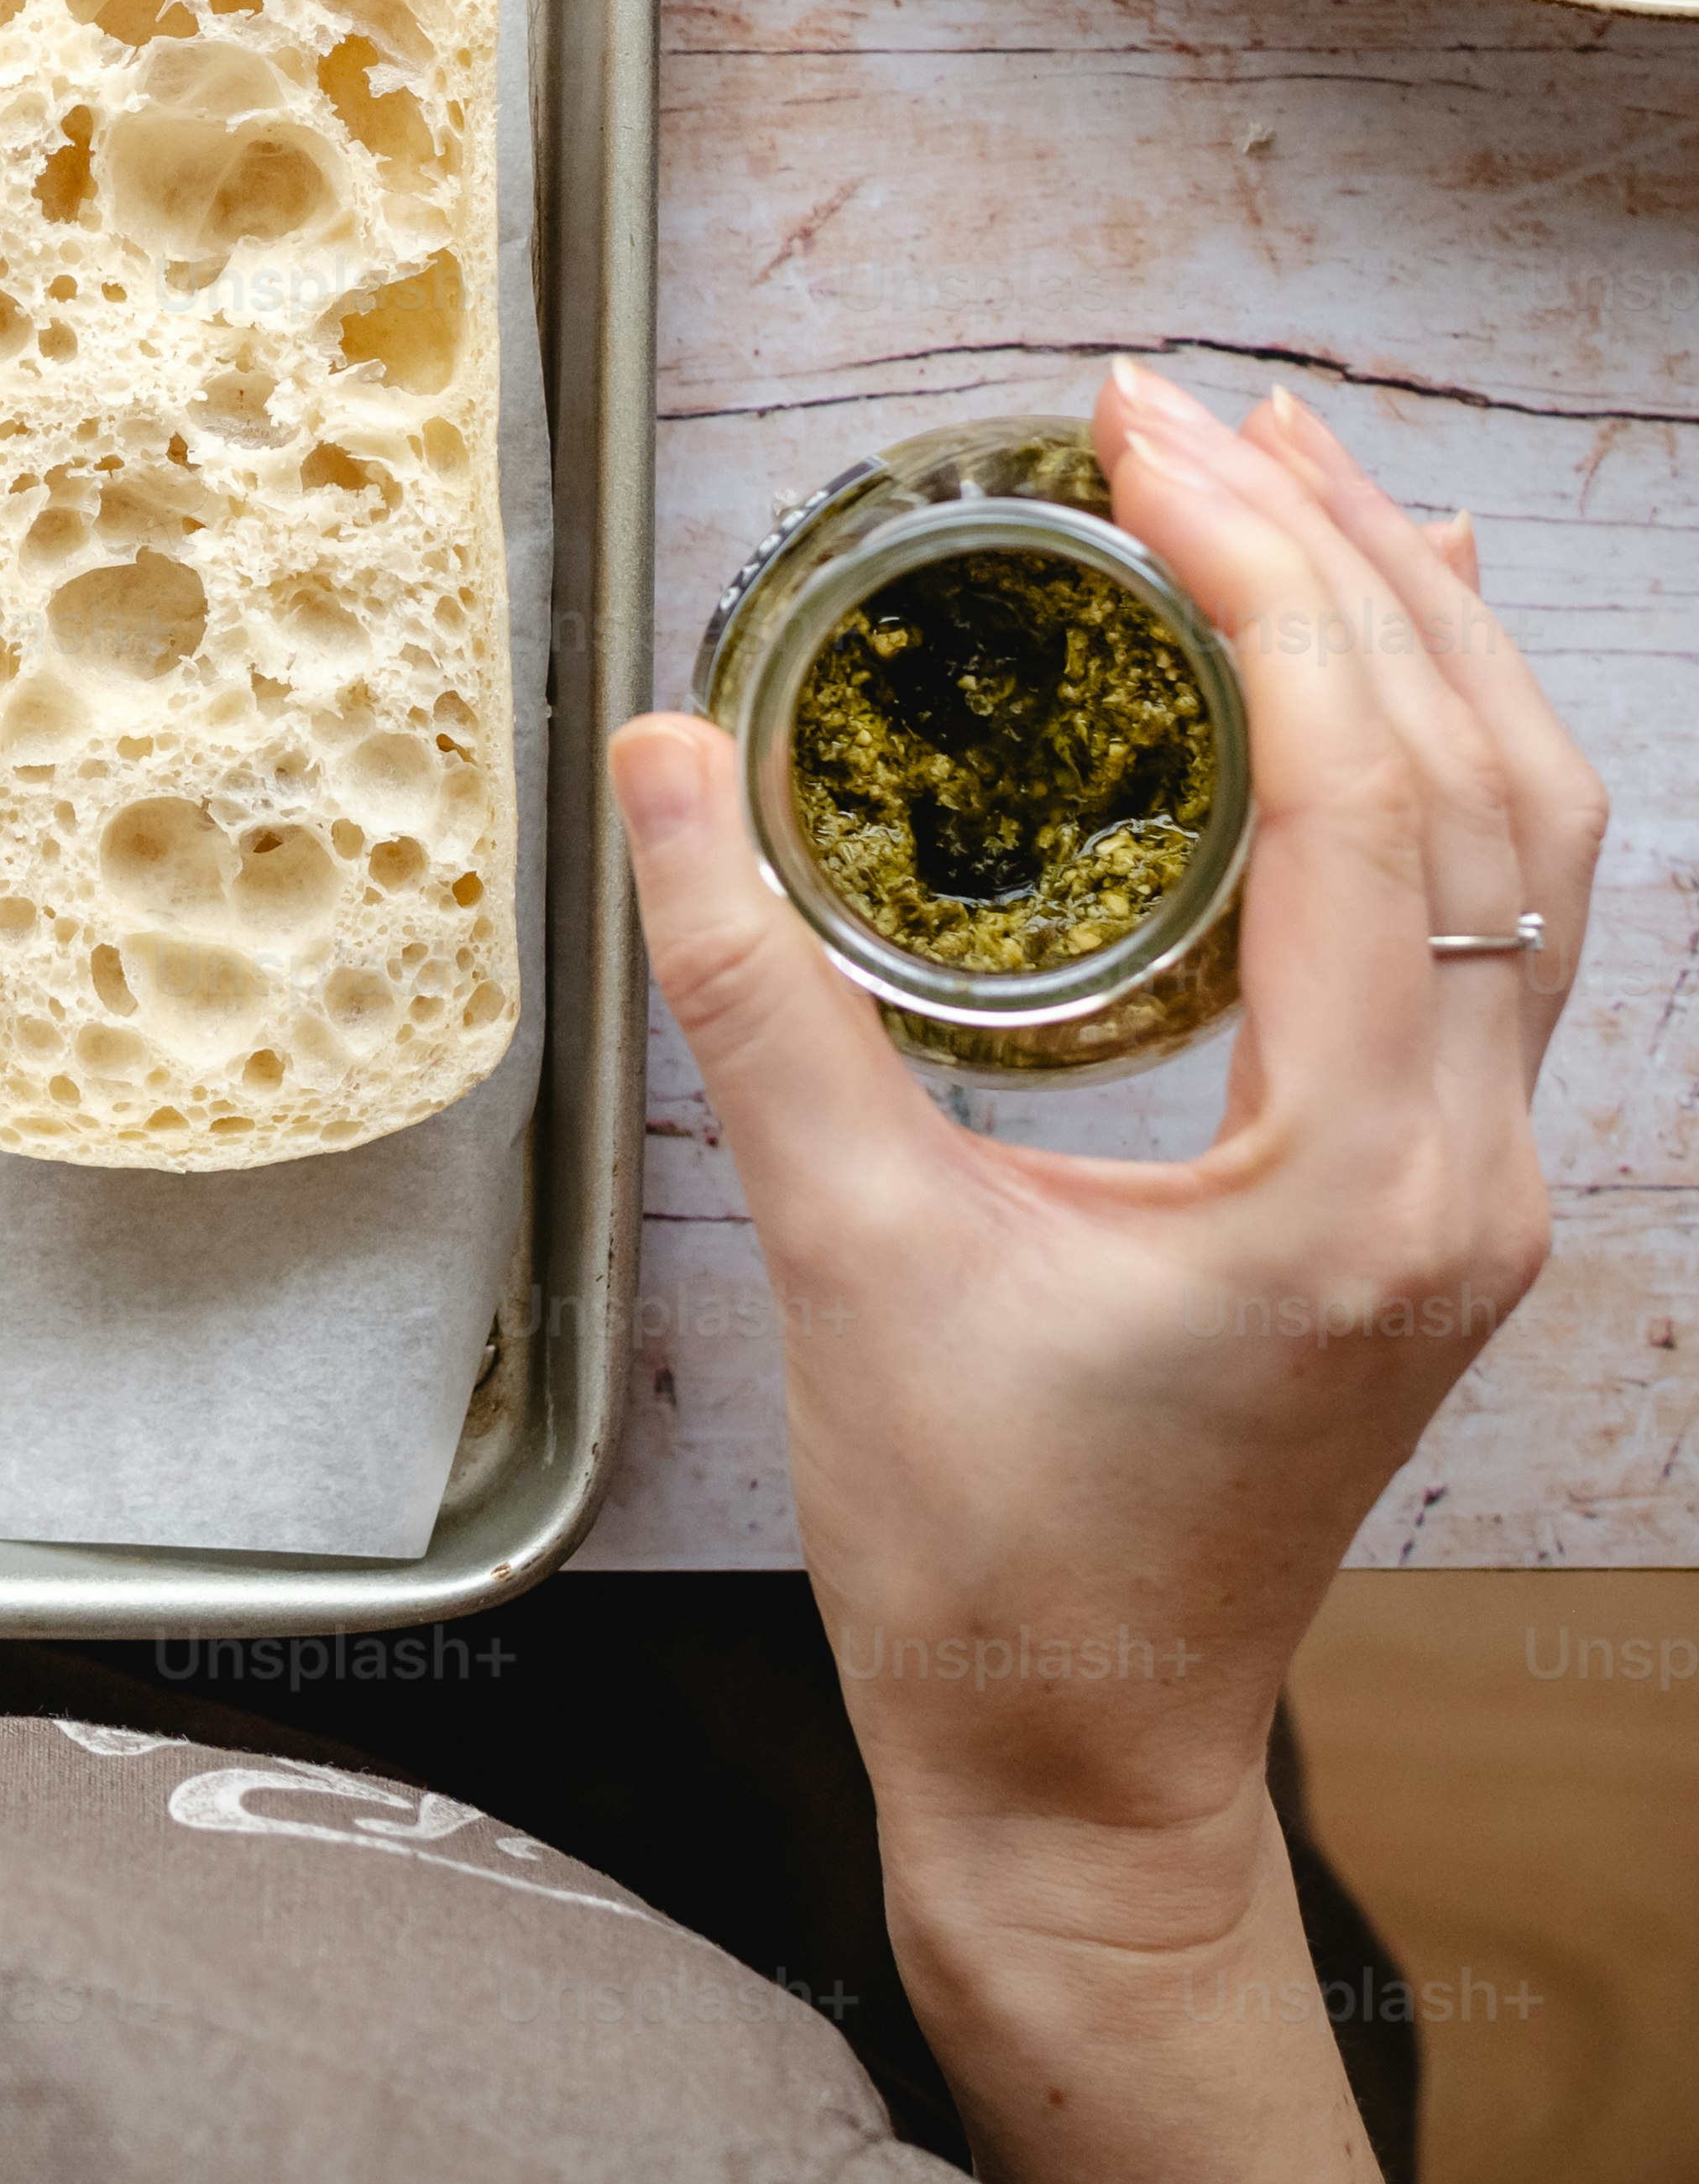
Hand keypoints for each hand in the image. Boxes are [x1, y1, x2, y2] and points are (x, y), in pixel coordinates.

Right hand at [613, 362, 1595, 1886]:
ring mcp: (1475, 1192)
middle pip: (1486, 784)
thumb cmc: (980, 1556)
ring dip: (1418, 647)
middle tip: (1193, 415)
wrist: (1076, 1769)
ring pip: (1524, 845)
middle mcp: (1465, 1170)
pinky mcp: (1433, 1203)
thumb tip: (659, 755)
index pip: (1357, 789)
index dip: (1260, 578)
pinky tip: (1357, 684)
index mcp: (1351, 1177)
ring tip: (1296, 486)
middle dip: (1348, 565)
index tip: (1141, 436)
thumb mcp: (842, 1251)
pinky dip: (1428, 761)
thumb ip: (750, 989)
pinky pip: (1492, 921)